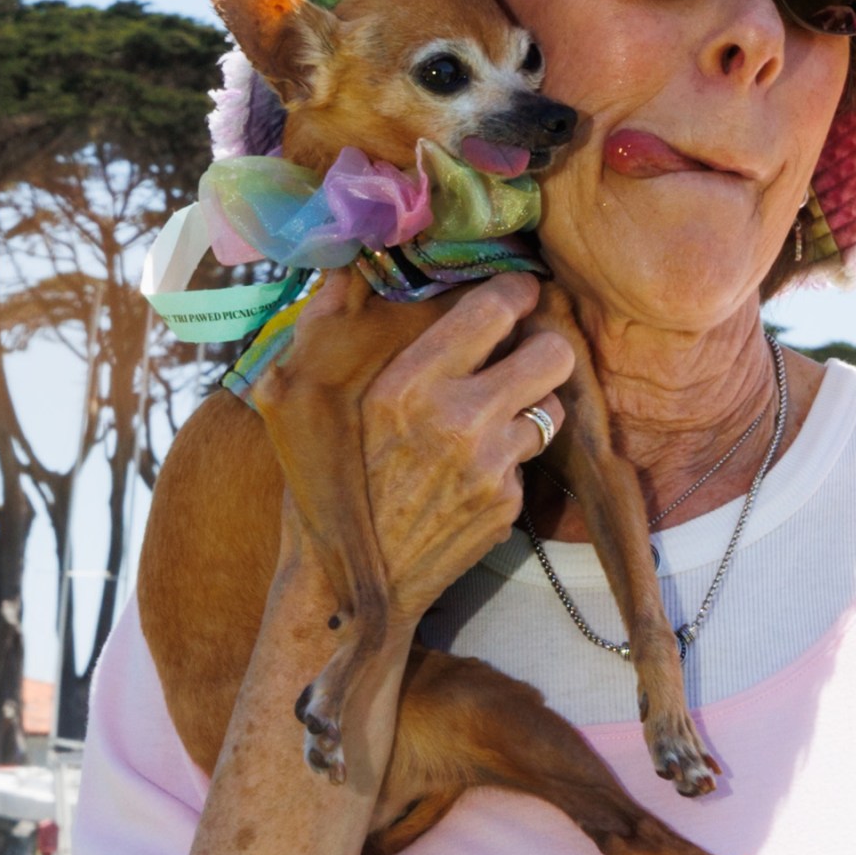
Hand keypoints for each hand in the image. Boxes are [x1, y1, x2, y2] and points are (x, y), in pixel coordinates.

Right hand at [336, 272, 581, 618]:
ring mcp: (489, 467)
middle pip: (553, 354)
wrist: (347, 587)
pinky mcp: (507, 505)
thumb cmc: (324, 488)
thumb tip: (340, 267)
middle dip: (545, 349)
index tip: (518, 295)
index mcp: (407, 385)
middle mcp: (456, 421)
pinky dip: (510, 462)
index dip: (518, 294)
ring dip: (530, 409)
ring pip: (551, 409)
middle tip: (525, 353)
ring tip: (496, 418)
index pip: (495, 310)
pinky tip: (473, 474)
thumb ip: (324, 329)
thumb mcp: (302, 403)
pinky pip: (529, 462)